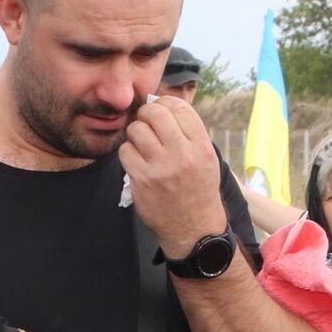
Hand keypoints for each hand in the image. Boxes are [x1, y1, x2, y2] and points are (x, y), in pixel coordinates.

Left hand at [119, 98, 228, 258]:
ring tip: (142, 145)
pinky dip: (128, 153)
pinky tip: (137, 161)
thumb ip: (188, 133)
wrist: (194, 229)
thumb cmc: (198, 189)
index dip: (165, 103)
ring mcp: (161, 167)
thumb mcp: (206, 158)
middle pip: (155, 113)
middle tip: (146, 123)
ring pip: (136, 130)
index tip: (160, 109)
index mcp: (201, 146)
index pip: (179, 107)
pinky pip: (125, 151)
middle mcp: (182, 154)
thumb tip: (162, 106)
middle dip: (146, 114)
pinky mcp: (142, 180)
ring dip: (136, 134)